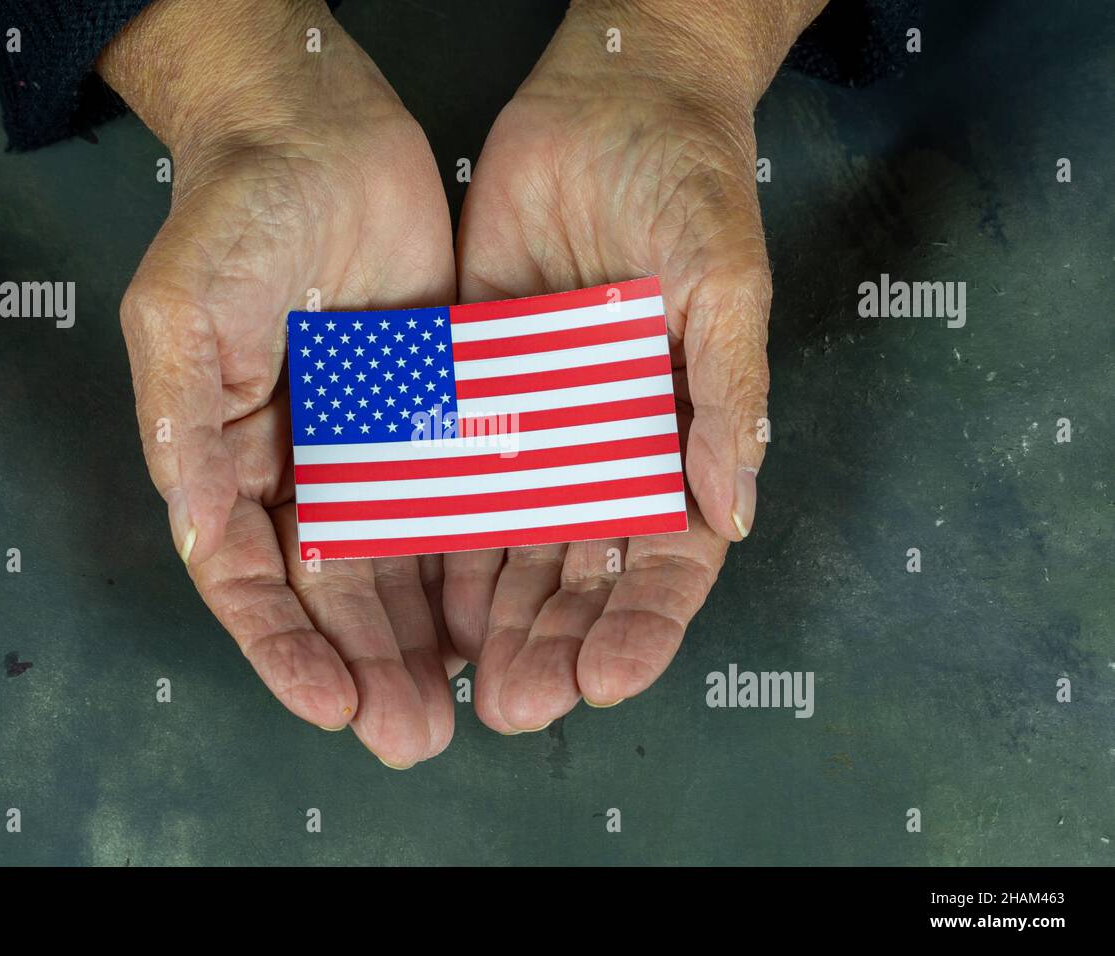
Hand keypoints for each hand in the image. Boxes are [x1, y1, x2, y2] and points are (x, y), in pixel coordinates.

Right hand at [99, 0, 458, 766]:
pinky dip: (479, 555)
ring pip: (407, 559)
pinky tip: (503, 608)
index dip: (286, 650)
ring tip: (464, 700)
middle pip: (340, 590)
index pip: (255, 580)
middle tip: (413, 732)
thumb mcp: (181, 323)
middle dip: (373, 663)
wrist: (316, 131)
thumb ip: (190, 436)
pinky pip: (462, 495)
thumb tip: (205, 545)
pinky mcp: (442, 411)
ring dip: (430, 633)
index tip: (330, 705)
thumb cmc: (233, 216)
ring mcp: (378, 445)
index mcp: (233, 461)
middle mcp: (307, 469)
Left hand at [444, 0, 822, 731]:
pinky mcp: (476, 389)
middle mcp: (605, 448)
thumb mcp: (726, 286)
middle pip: (582, 570)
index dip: (644, 624)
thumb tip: (734, 515)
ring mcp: (538, 425)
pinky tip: (420, 590)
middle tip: (519, 704)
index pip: (668, 557)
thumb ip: (727, 399)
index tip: (610, 678)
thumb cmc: (689, 183)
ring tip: (466, 674)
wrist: (610, 101)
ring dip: (495, 613)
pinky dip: (439, 534)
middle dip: (556, 641)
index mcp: (679, 436)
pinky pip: (454, 472)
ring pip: (514, 542)